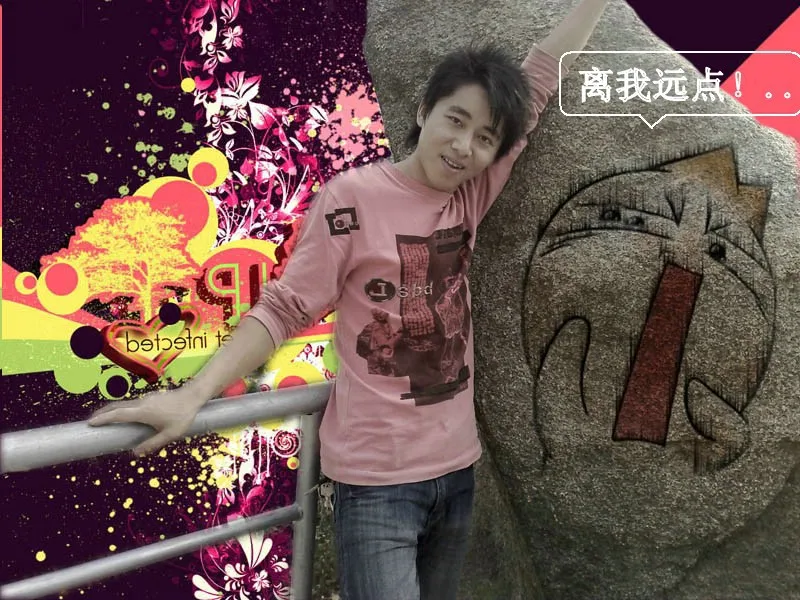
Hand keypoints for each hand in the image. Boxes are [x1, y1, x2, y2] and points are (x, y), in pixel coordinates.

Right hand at [88, 385, 209, 456]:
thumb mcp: (169, 434)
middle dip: (102, 413)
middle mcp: (141, 403)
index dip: (103, 418)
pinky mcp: (150, 398)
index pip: (118, 414)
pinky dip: (122, 409)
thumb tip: (135, 454)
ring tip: (104, 419)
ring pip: (124, 403)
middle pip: (116, 406)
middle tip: (91, 421)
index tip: (90, 423)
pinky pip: (132, 403)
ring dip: (112, 410)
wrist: (193, 396)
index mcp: (143, 412)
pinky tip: (125, 417)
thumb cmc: (182, 416)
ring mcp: (146, 399)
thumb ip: (152, 444)